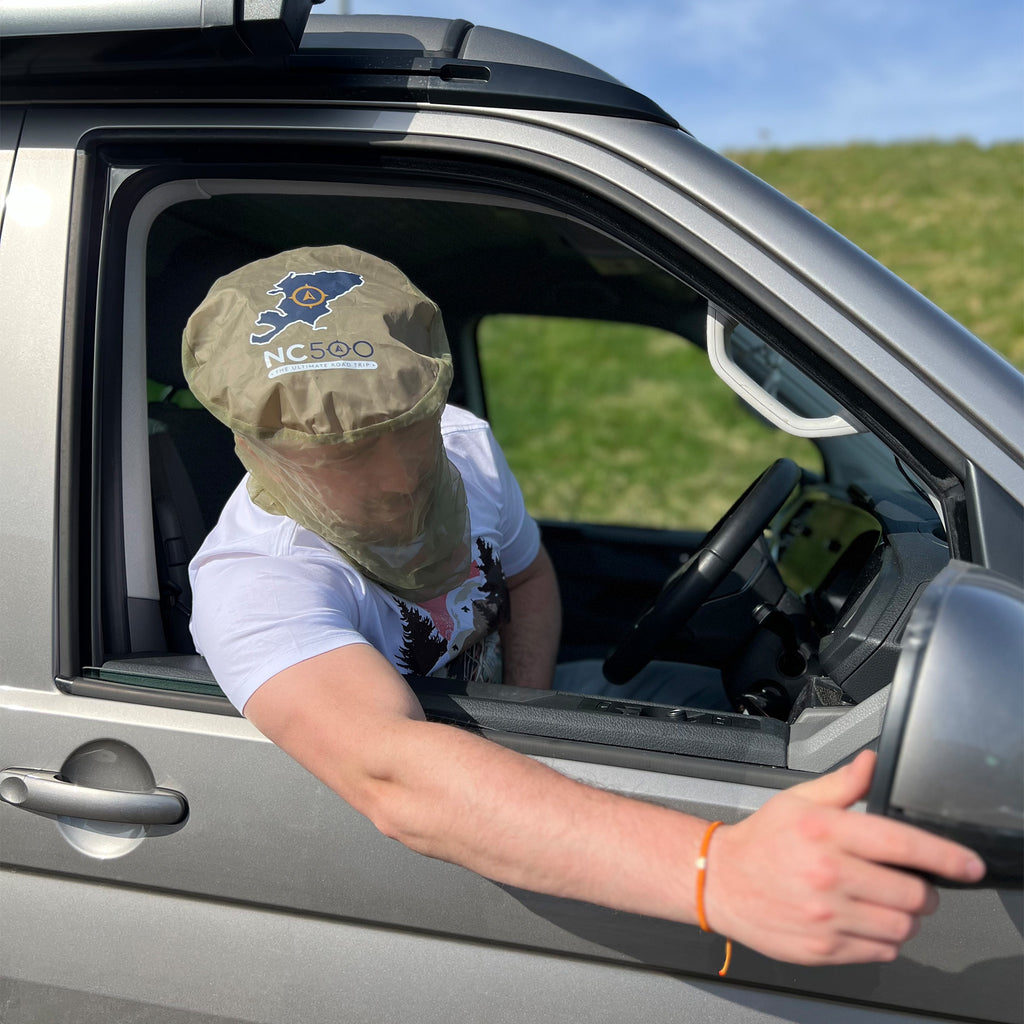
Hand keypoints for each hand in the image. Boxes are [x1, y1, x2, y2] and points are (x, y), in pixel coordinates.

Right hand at [703, 750, 985, 965]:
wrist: (720, 881)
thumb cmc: (761, 841)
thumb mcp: (797, 800)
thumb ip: (843, 784)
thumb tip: (871, 764)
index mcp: (824, 832)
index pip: (901, 845)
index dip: (945, 856)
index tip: (967, 864)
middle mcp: (827, 875)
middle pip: (913, 894)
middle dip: (922, 890)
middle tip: (908, 882)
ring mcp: (825, 916)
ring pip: (902, 928)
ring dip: (904, 917)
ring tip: (883, 902)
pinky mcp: (822, 949)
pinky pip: (880, 952)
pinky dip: (882, 939)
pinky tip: (861, 919)